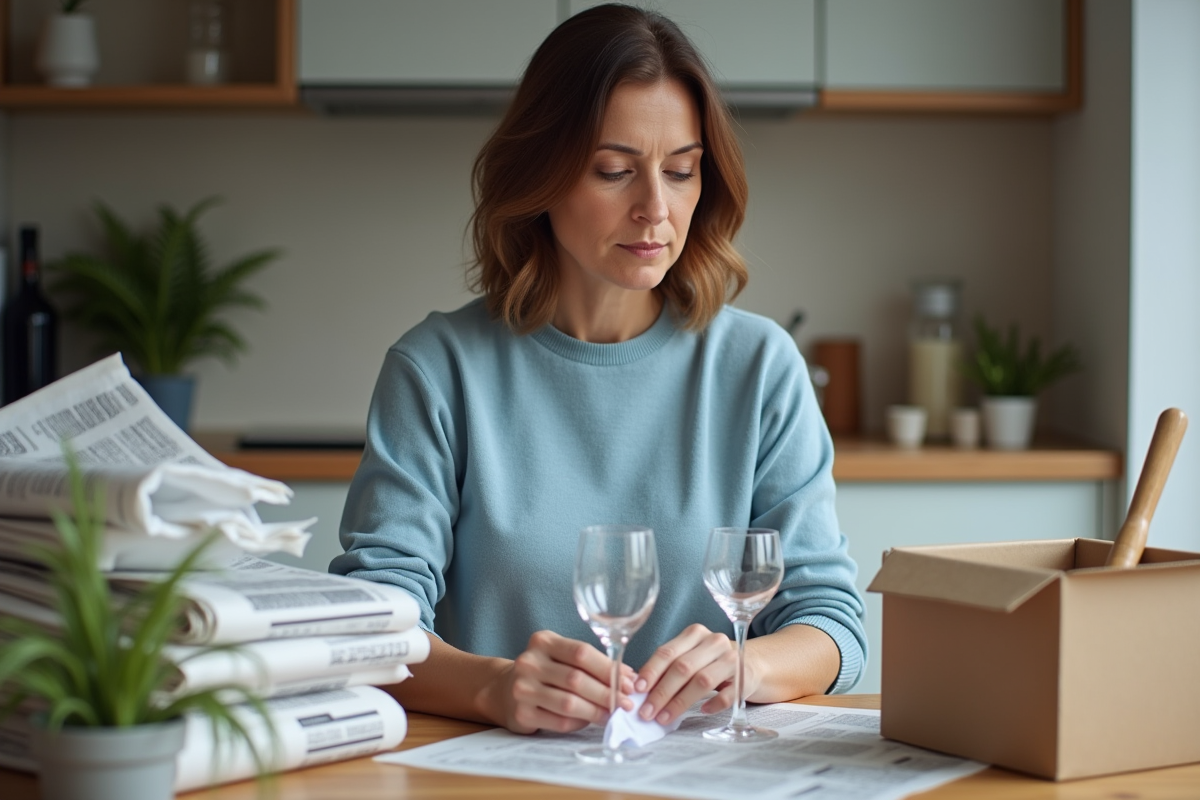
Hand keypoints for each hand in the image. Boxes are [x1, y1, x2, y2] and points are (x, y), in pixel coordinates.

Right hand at [482, 629, 635, 733]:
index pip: (581, 652)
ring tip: (612, 714)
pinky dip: (580, 723)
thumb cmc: (543, 672)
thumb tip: (630, 678)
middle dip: (607, 693)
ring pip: (569, 703)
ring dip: (597, 711)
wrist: (503, 690)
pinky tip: (589, 721)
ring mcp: (522, 688)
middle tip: (626, 703)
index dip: (608, 669)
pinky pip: (560, 722)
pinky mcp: (522, 713)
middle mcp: (529, 662)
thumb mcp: (560, 657)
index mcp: (542, 641)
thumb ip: (590, 663)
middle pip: (577, 679)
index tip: (629, 683)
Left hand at [634, 623, 747, 724]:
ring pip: (702, 680)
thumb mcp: (691, 656)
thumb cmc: (712, 662)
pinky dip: (713, 704)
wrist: (752, 663)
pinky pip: (727, 694)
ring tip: (664, 718)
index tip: (638, 690)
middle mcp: (714, 642)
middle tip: (646, 712)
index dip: (651, 671)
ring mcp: (732, 659)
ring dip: (680, 702)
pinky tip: (703, 711)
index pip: (668, 652)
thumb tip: (640, 689)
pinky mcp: (746, 678)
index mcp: (695, 634)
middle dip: (661, 692)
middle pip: (683, 667)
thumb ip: (669, 667)